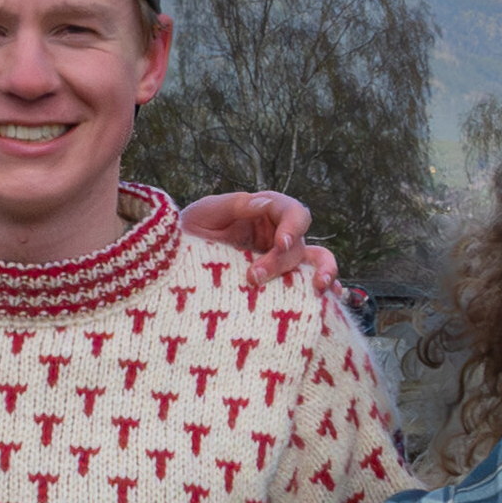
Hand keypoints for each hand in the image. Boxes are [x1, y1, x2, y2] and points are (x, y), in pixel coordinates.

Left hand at [177, 188, 336, 288]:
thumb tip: (264, 203)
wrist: (170, 265)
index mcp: (263, 212)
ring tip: (319, 287)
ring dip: (322, 272)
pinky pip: (305, 286)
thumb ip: (235, 205)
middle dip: (281, 261)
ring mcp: (278, 261)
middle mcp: (276, 235)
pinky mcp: (276, 286)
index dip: (293, 226)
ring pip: (313, 262)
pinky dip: (323, 291)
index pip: (292, 212)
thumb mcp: (205, 213)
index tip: (280, 243)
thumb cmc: (188, 233)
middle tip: (254, 277)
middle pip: (299, 244)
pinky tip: (331, 299)